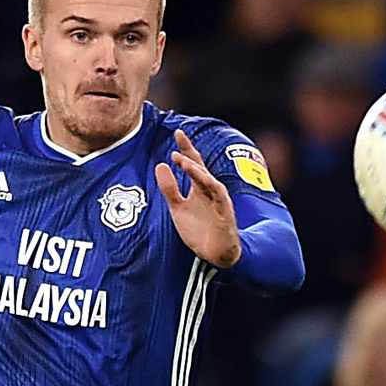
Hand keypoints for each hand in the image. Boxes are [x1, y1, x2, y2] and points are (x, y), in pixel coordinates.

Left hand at [157, 129, 239, 267]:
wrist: (216, 253)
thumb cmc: (199, 230)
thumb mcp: (178, 209)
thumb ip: (169, 189)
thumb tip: (160, 165)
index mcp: (198, 187)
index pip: (192, 163)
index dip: (185, 148)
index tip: (177, 132)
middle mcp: (209, 189)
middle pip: (200, 166)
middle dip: (189, 150)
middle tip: (179, 135)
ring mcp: (218, 199)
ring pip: (208, 179)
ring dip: (195, 168)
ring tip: (181, 159)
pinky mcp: (225, 211)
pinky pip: (219, 196)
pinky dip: (212, 186)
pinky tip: (204, 178)